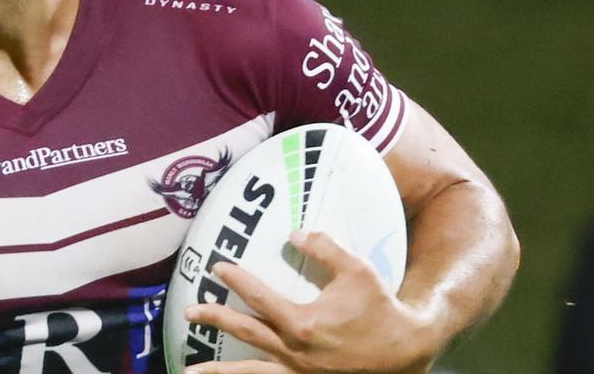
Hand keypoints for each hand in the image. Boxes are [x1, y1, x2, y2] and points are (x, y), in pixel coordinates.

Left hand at [183, 230, 435, 373]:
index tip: (217, 267)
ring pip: (250, 372)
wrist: (404, 351)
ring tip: (189, 372)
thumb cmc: (379, 308)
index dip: (236, 280)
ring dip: (218, 371)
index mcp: (303, 324)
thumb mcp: (357, 270)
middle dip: (215, 319)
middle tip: (189, 310)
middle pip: (245, 333)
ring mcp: (299, 372)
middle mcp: (295, 352)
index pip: (259, 298)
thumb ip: (324, 248)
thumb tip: (292, 233)